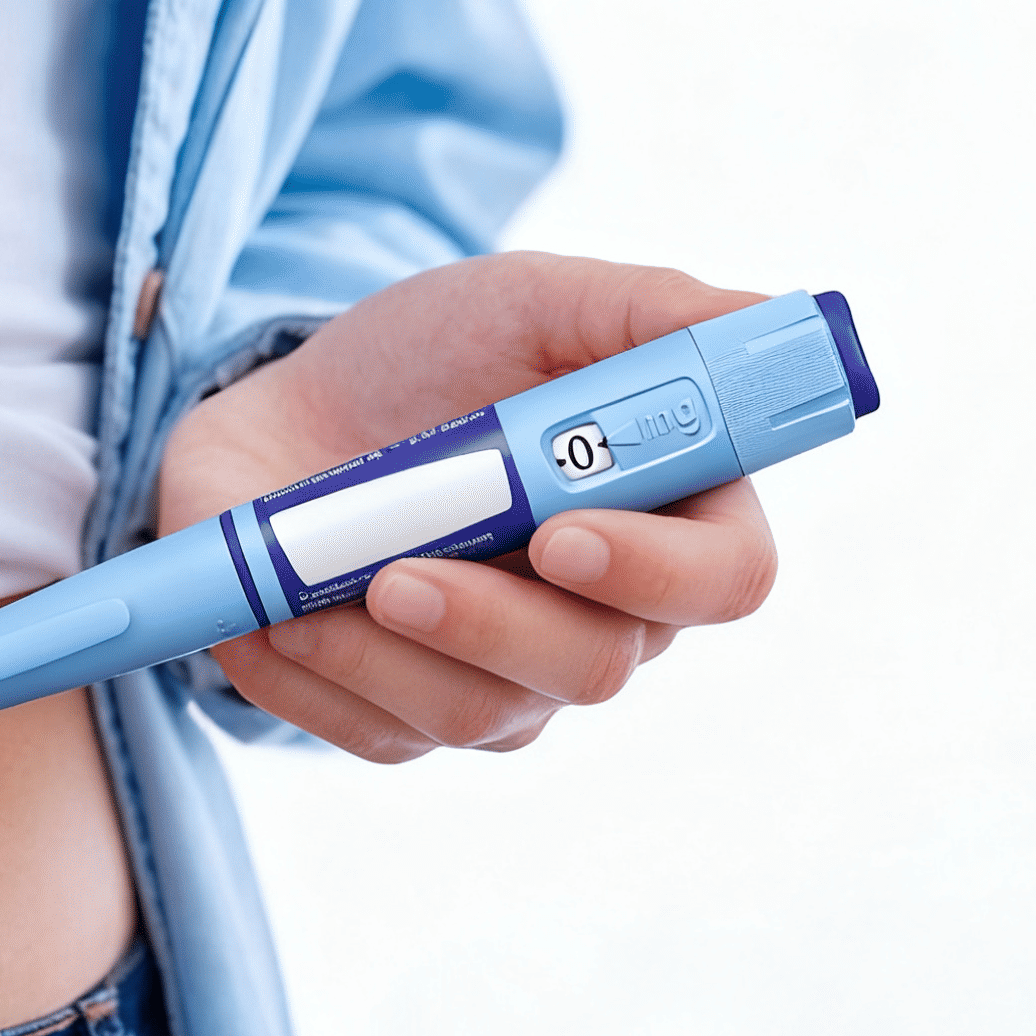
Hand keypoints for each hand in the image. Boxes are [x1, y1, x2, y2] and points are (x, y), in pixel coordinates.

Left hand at [157, 252, 779, 761]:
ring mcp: (504, 683)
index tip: (560, 532)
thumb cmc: (423, 359)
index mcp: (666, 516)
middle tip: (399, 573)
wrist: (279, 419)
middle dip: (491, 622)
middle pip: (594, 668)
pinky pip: (377, 733)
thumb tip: (757, 319)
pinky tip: (278, 615)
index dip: (658, 572)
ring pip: (479, 714)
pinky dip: (314, 675)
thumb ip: (648, 312)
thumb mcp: (530, 302)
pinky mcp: (403, 719)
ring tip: (315, 580)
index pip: (726, 579)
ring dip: (385, 651)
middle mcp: (602, 618)